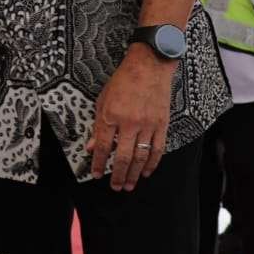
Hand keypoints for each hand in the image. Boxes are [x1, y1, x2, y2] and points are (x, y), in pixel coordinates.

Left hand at [86, 44, 175, 190]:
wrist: (149, 66)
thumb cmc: (123, 81)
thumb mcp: (102, 100)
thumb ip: (98, 125)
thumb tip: (92, 147)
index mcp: (111, 115)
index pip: (103, 146)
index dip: (98, 163)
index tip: (95, 174)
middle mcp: (129, 122)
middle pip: (122, 156)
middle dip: (117, 175)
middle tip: (115, 187)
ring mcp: (147, 124)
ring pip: (140, 156)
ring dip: (134, 173)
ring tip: (129, 185)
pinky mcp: (162, 124)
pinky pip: (157, 149)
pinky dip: (152, 163)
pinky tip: (146, 172)